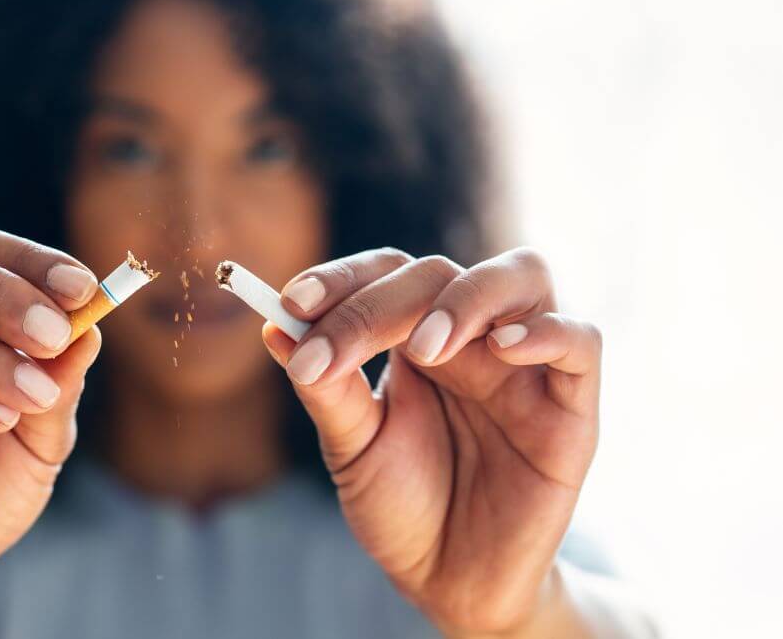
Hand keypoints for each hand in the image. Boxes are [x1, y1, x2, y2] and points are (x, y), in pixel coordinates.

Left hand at [262, 247, 600, 633]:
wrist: (449, 582)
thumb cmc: (403, 507)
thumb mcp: (353, 448)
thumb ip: (326, 389)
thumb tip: (275, 327)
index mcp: (415, 337)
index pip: (386, 273)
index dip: (342, 279)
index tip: (292, 302)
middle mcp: (472, 337)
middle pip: (438, 273)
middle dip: (378, 303)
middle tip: (336, 351)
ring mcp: (524, 365)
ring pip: (523, 276)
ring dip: (467, 297)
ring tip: (425, 346)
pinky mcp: (572, 408)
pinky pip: (582, 342)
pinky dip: (547, 331)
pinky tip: (501, 348)